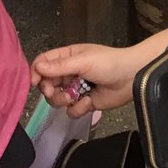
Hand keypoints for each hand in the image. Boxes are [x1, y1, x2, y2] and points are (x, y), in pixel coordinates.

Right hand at [31, 43, 145, 117]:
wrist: (132, 77)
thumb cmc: (108, 63)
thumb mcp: (82, 61)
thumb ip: (60, 66)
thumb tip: (37, 67)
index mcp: (67, 57)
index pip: (43, 63)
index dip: (36, 72)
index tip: (35, 83)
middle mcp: (69, 73)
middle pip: (47, 83)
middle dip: (49, 90)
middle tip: (55, 92)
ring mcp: (76, 89)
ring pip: (57, 99)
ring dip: (63, 100)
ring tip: (75, 97)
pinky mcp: (85, 103)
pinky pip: (71, 110)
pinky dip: (78, 109)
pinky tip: (88, 103)